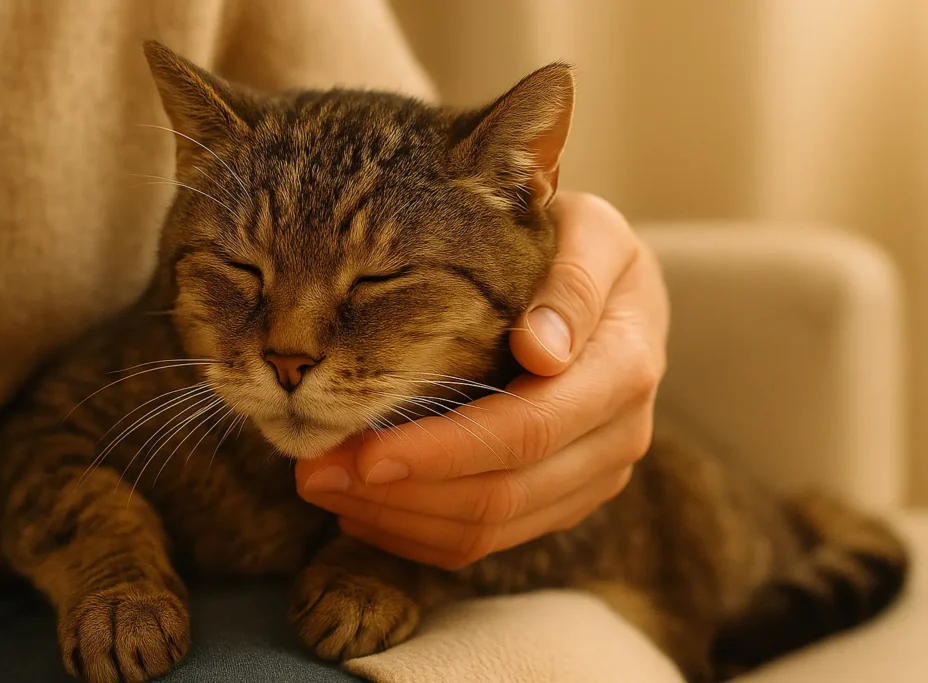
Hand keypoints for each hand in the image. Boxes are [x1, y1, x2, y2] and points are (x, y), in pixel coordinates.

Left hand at [295, 192, 669, 569]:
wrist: (618, 294)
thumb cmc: (583, 250)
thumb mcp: (589, 234)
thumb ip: (572, 283)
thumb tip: (541, 351)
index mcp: (623, 370)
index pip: (526, 432)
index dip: (443, 451)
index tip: (364, 453)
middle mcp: (618, 438)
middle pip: (502, 496)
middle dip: (400, 492)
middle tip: (313, 472)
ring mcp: (592, 478)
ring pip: (489, 530)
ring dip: (398, 517)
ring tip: (323, 485)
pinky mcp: (562, 498)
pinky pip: (487, 540)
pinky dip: (418, 531)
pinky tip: (362, 507)